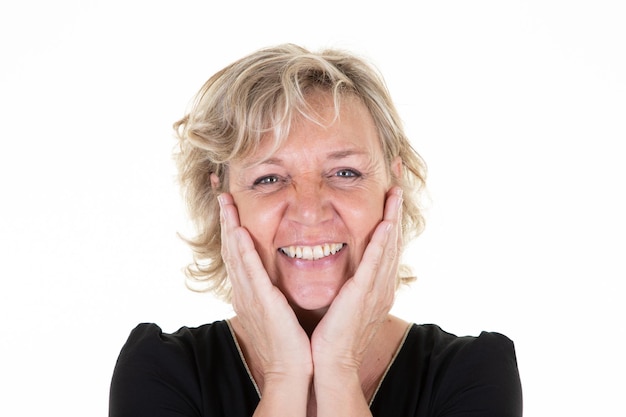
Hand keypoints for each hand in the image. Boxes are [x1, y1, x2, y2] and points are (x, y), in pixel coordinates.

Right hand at [218, 193, 311, 380]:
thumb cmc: (288, 341)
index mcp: (249, 292)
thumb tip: (274, 278)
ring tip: (227, 203)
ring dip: (230, 227)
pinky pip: (250, 271)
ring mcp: (250, 296)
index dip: (231, 229)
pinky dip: (243, 251)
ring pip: (236, 254)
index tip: (230, 207)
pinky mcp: (262, 301)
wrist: (290, 368)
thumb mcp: (276, 310)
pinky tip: (240, 233)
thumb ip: (272, 291)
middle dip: (226, 221)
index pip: (237, 254)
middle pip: (231, 249)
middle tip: (222, 195)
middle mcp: (244, 291)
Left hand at [311, 186, 402, 372]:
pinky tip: (386, 223)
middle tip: (399, 178)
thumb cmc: (334, 333)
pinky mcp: (363, 294)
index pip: (385, 243)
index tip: (390, 191)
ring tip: (396, 190)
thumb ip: (349, 281)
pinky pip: (375, 263)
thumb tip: (339, 262)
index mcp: (376, 284)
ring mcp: (375, 288)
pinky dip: (382, 242)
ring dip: (392, 216)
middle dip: (396, 207)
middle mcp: (381, 284)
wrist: (331, 361)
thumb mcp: (345, 300)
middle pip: (392, 238)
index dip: (390, 216)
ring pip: (387, 245)